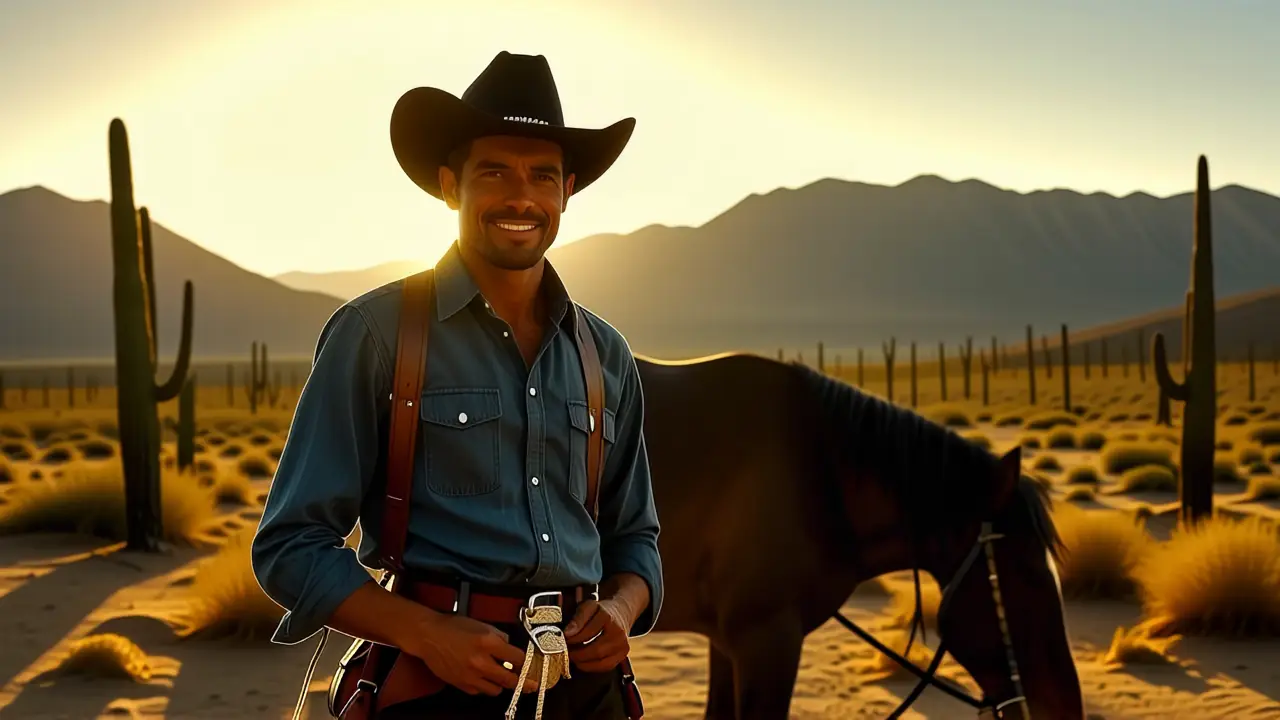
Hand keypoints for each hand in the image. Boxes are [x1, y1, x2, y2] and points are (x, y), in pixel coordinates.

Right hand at [408, 613, 535, 695]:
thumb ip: (499, 637)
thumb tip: (511, 649)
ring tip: (501, 676)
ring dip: (502, 684)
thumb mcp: (482, 625)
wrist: (428, 636)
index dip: (527, 663)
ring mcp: (470, 676)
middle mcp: (481, 661)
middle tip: (532, 685)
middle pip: (510, 679)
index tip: (532, 666)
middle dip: (524, 682)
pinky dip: (484, 685)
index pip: (517, 658)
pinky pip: (480, 691)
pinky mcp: (461, 684)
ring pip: (496, 689)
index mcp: (488, 642)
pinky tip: (482, 676)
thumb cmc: (454, 627)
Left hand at [563, 598, 631, 672]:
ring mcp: (622, 645)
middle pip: (595, 650)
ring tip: (574, 656)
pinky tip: (583, 661)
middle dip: (578, 654)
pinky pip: (605, 666)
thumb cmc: (601, 611)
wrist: (621, 613)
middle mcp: (618, 632)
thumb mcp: (588, 607)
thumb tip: (567, 633)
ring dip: (583, 662)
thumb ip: (577, 619)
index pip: (588, 632)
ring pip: (600, 661)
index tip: (564, 640)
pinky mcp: (623, 654)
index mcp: (608, 617)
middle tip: (567, 652)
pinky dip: (591, 667)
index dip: (574, 639)